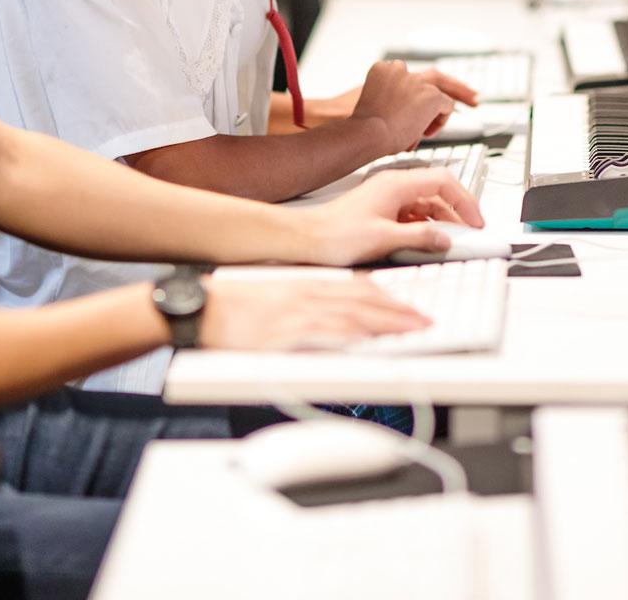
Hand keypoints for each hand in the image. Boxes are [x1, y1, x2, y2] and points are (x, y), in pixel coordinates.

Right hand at [198, 275, 429, 349]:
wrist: (202, 309)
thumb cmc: (233, 310)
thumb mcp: (276, 301)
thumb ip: (305, 309)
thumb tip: (332, 327)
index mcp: (305, 287)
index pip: (356, 288)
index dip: (388, 298)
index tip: (411, 306)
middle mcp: (307, 296)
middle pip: (363, 301)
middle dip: (399, 311)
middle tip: (425, 320)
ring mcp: (298, 314)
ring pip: (353, 315)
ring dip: (386, 323)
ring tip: (413, 330)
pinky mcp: (286, 333)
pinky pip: (325, 335)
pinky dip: (350, 337)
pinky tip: (369, 340)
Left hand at [296, 165, 484, 265]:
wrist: (307, 239)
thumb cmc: (335, 234)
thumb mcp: (384, 239)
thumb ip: (420, 238)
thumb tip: (446, 239)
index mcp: (397, 183)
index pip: (444, 180)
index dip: (465, 200)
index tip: (476, 220)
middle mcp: (394, 186)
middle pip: (437, 192)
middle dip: (457, 212)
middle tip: (469, 233)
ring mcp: (388, 198)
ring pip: (426, 205)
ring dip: (441, 221)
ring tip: (452, 240)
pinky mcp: (382, 211)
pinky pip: (413, 215)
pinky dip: (425, 227)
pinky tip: (428, 241)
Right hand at [349, 61, 467, 151]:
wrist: (364, 131)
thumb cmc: (361, 127)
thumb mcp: (372, 109)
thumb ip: (389, 108)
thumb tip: (401, 123)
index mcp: (384, 71)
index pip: (410, 77)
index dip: (421, 89)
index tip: (428, 95)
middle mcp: (402, 72)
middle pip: (434, 75)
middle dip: (453, 83)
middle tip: (469, 92)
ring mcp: (417, 83)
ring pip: (442, 90)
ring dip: (457, 96)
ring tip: (473, 101)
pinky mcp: (430, 96)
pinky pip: (445, 106)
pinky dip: (441, 120)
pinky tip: (429, 132)